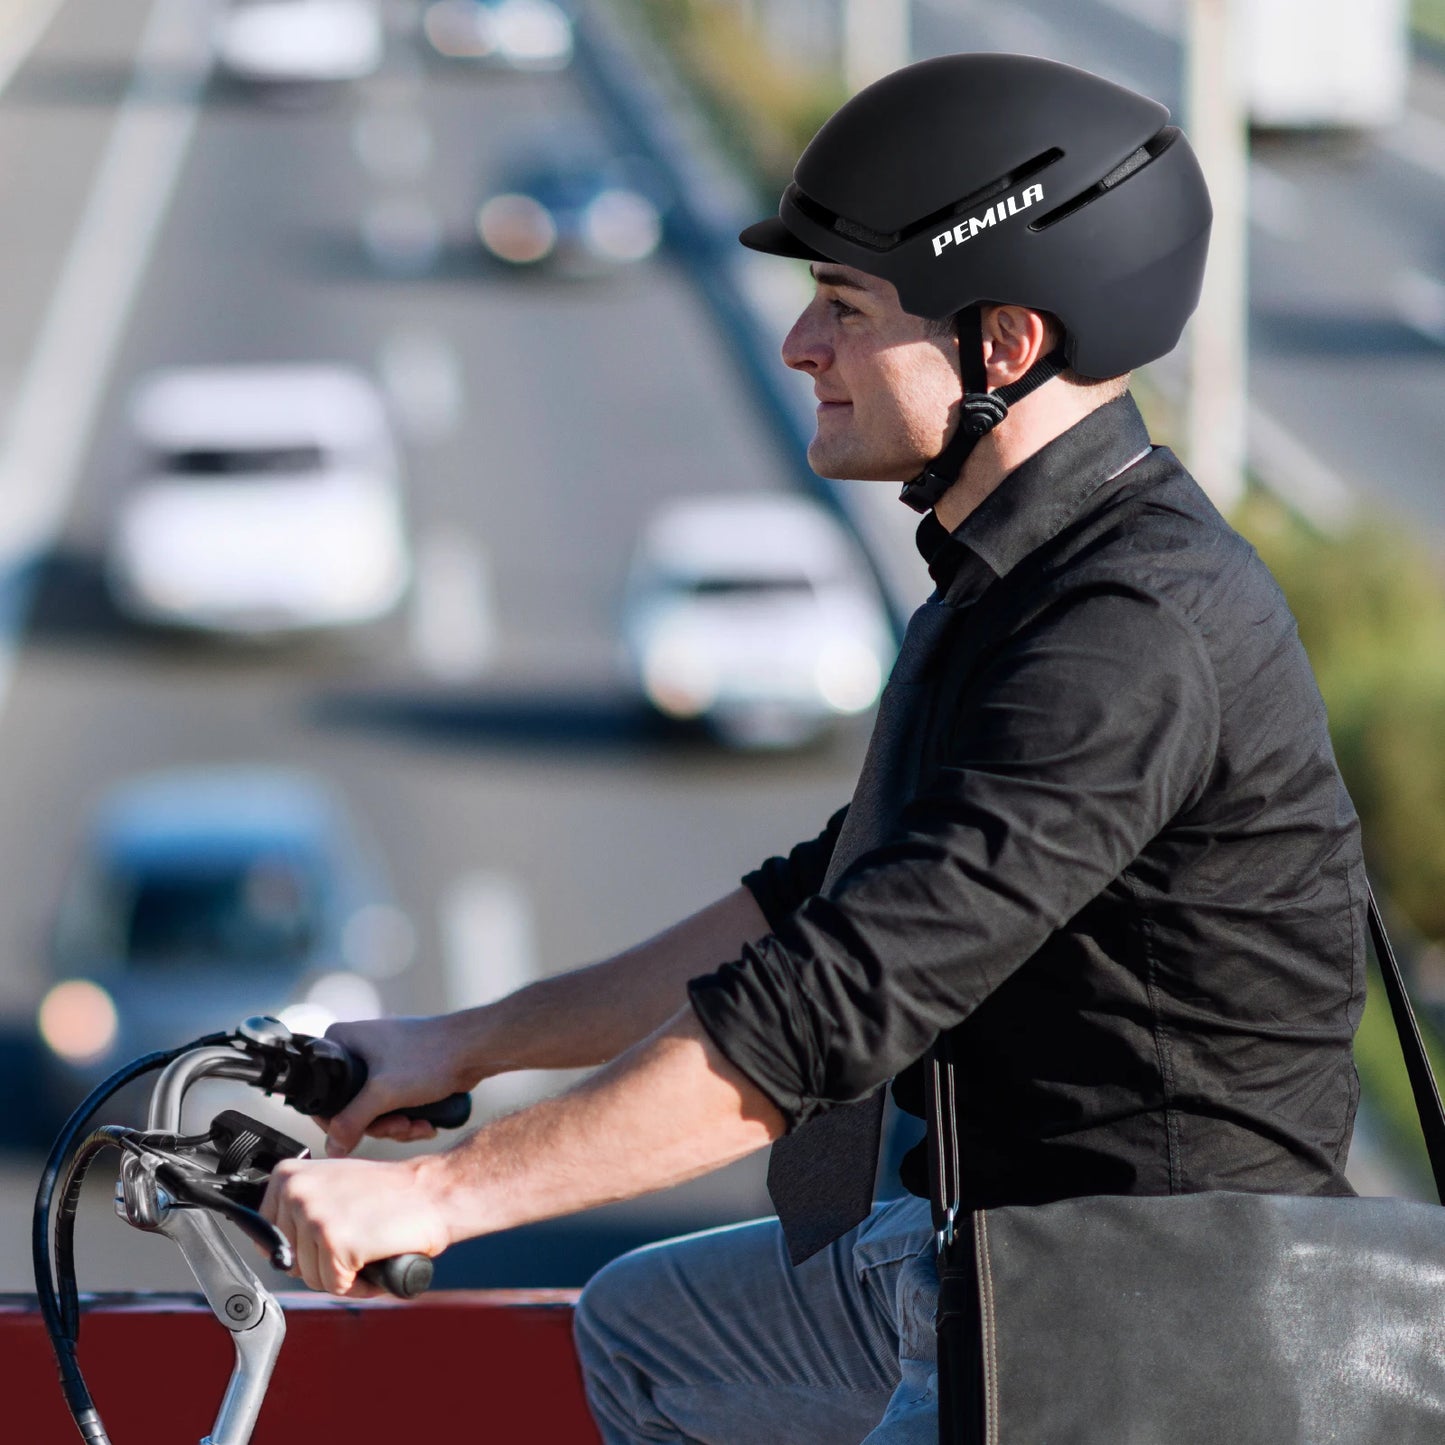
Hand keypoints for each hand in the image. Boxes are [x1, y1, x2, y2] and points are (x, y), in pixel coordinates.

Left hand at [262, 1154, 451, 1296]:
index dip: (301, 1246)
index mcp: (288, 1175)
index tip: (327, 1238)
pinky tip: (376, 1261)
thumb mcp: (333, 1184)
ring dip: (343, 1275)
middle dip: (324, 1261)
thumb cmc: (392, 1192)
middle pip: (290, 1260)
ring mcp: (314, 1219)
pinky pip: (336, 1288)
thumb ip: (301, 1205)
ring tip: (369, 1250)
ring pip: (312, 1278)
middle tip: (357, 1241)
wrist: (434, 1191)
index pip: (268, 1234)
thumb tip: (273, 1244)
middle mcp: (296, 1193)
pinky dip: (360, 1286)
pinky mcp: (335, 1246)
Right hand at [318, 1015, 478, 1157]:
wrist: (474, 1049)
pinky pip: (394, 1107)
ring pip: (375, 1111)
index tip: (357, 1131)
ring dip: (397, 1126)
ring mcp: (382, 1062)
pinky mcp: (402, 1075)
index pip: (322, 1089)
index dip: (336, 1118)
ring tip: (417, 1124)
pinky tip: (426, 1123)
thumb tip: (332, 1147)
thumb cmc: (430, 1057)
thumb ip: (352, 1121)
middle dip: (378, 1124)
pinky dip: (407, 1119)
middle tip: (399, 1125)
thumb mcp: (383, 1093)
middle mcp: (359, 1048)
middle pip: (350, 1106)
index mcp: (344, 1040)